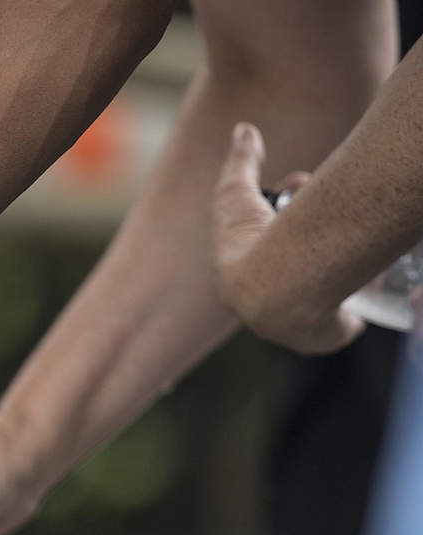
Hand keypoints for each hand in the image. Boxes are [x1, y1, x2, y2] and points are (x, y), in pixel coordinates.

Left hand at [212, 122, 364, 353]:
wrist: (271, 287)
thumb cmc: (250, 240)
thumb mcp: (235, 193)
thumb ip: (240, 161)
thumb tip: (245, 129)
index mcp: (246, 272)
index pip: (272, 237)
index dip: (290, 206)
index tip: (305, 182)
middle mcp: (272, 299)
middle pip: (302, 262)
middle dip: (318, 228)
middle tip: (331, 201)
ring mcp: (300, 320)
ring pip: (328, 289)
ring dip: (344, 267)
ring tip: (360, 238)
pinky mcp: (327, 334)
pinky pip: (347, 321)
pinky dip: (357, 308)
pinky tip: (370, 288)